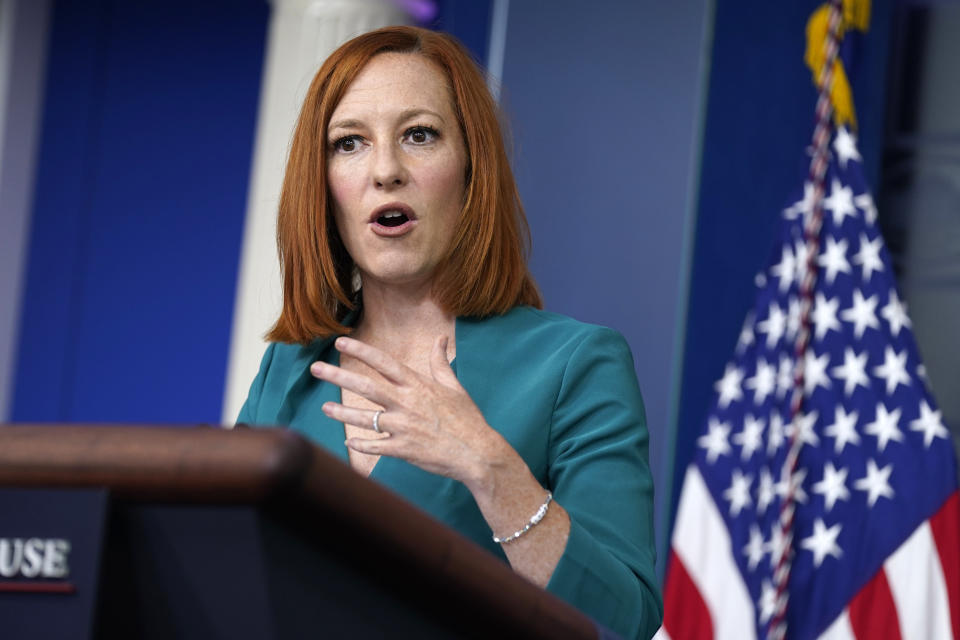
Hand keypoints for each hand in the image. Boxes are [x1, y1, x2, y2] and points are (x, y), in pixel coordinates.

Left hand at [310, 335, 508, 486]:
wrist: (478, 453)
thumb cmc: (467, 419)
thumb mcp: (455, 387)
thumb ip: (440, 363)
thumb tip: (441, 339)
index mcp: (418, 385)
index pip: (384, 363)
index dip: (361, 351)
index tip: (340, 342)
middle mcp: (407, 403)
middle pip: (366, 386)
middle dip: (338, 376)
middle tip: (316, 369)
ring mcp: (404, 427)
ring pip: (365, 418)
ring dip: (342, 412)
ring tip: (325, 408)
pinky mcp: (403, 449)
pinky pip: (375, 446)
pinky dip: (360, 444)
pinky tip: (347, 441)